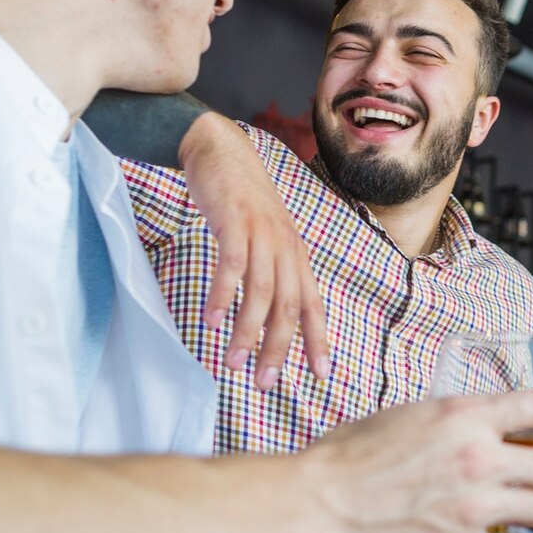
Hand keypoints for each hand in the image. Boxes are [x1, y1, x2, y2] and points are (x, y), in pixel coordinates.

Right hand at [177, 114, 329, 388]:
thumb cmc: (239, 200)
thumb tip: (267, 313)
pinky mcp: (235, 221)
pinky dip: (222, 294)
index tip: (321, 374)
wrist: (219, 147)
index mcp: (295, 254)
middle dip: (279, 349)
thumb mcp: (263, 236)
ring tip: (232, 362)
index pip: (312, 304)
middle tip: (265, 384)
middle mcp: (285, 246)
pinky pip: (231, 265)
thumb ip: (269, 270)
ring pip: (261, 292)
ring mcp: (262, 233)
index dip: (318, 339)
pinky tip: (211, 320)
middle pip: (289, 306)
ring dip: (247, 331)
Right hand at [294, 388, 532, 532]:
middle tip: (527, 484)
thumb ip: (453, 420)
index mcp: (464, 415)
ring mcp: (474, 505)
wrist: (314, 505)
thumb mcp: (406, 416)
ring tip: (497, 516)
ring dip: (525, 515)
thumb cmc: (346, 460)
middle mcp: (478, 456)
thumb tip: (480, 427)